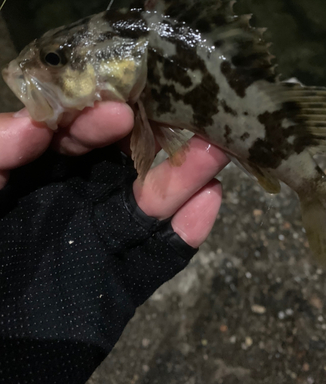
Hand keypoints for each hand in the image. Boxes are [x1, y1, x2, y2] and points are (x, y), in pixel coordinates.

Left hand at [0, 102, 228, 246]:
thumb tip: (37, 124)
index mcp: (39, 177)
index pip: (74, 138)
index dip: (95, 121)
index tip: (118, 112)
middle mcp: (78, 202)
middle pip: (124, 164)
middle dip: (159, 138)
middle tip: (195, 115)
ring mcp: (103, 243)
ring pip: (150, 206)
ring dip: (185, 177)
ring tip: (216, 150)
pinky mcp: (121, 286)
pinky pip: (159, 258)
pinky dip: (186, 233)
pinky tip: (209, 199)